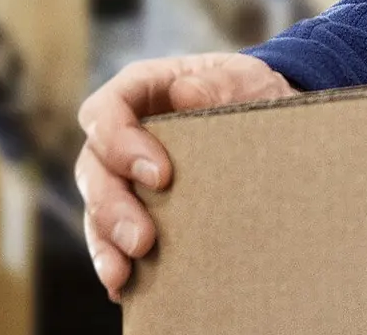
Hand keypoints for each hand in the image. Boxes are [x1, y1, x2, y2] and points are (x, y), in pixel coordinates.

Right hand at [77, 52, 295, 299]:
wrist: (273, 119)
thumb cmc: (254, 92)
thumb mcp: (250, 80)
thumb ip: (222, 82)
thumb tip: (186, 92)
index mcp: (144, 89)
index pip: (107, 110)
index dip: (120, 142)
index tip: (160, 176)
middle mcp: (124, 131)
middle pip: (94, 166)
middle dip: (112, 206)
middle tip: (142, 240)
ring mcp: (124, 171)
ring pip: (95, 206)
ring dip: (106, 242)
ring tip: (123, 272)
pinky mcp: (135, 206)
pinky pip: (111, 234)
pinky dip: (114, 259)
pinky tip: (125, 286)